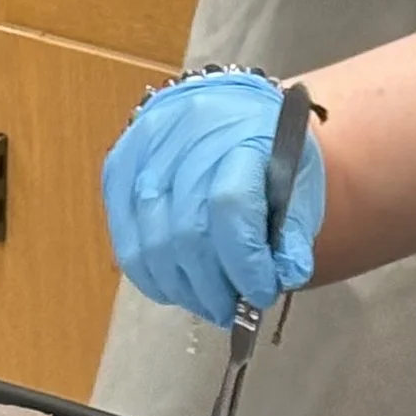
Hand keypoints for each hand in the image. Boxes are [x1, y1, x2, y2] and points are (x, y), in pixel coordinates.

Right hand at [103, 72, 323, 329]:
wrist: (225, 106)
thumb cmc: (266, 148)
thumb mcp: (298, 180)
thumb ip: (292, 231)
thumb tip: (280, 278)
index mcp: (240, 131)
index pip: (231, 205)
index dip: (245, 262)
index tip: (261, 292)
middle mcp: (184, 135)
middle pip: (186, 233)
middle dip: (213, 287)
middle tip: (232, 310)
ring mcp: (143, 153)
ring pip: (152, 245)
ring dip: (183, 289)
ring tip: (208, 302)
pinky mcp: (116, 170)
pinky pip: (126, 243)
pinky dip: (153, 278)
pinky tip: (178, 286)